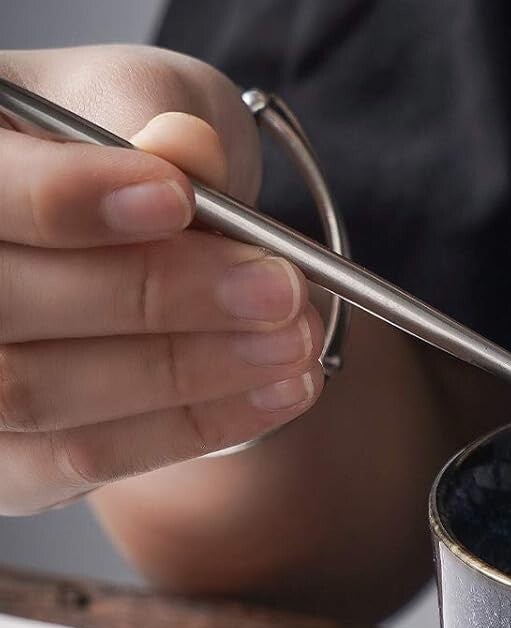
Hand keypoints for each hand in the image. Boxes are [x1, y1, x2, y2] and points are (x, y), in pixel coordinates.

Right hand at [0, 46, 323, 516]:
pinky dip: (190, 428)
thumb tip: (185, 150)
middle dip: (155, 298)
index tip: (177, 199)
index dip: (68, 198)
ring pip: (40, 394)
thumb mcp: (145, 95)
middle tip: (278, 288)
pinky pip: (80, 459)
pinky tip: (278, 391)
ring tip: (295, 341)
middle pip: (6, 303)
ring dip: (187, 374)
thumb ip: (153, 113)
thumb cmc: (130, 152)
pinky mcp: (4, 463)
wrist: (147, 238)